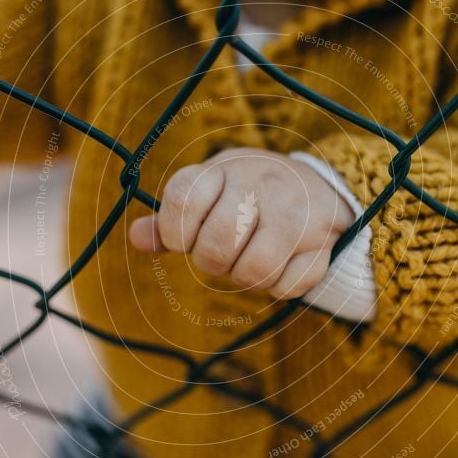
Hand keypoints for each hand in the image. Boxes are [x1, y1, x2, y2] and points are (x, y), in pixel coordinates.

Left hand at [128, 148, 354, 299]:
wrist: (320, 186)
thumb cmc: (251, 192)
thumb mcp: (211, 189)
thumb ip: (173, 217)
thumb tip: (135, 237)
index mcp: (225, 169)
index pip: (182, 200)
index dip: (174, 232)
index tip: (183, 238)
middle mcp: (261, 185)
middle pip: (214, 247)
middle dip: (211, 262)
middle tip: (223, 252)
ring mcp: (295, 215)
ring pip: (251, 272)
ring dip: (244, 277)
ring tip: (250, 259)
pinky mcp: (321, 244)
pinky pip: (285, 288)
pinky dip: (277, 287)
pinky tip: (280, 265)